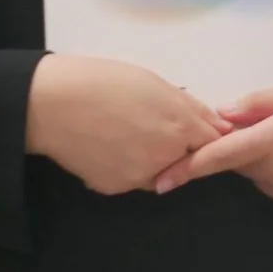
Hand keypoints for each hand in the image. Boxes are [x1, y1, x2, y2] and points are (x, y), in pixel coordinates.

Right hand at [24, 54, 224, 194]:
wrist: (51, 104)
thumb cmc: (105, 83)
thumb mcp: (157, 85)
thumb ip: (194, 109)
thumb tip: (221, 127)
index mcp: (179, 130)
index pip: (212, 143)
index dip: (204, 133)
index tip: (192, 125)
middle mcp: (164, 160)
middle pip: (187, 160)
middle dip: (179, 145)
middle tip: (150, 122)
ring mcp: (138, 178)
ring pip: (160, 172)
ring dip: (155, 158)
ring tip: (127, 130)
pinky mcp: (114, 188)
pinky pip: (132, 178)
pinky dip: (129, 165)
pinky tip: (110, 143)